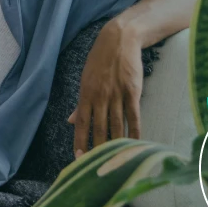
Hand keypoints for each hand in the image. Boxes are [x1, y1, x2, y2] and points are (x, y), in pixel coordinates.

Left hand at [68, 21, 143, 157]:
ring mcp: (116, 94)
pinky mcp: (132, 91)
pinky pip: (134, 116)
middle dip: (97, 148)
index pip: (82, 123)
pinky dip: (134, 131)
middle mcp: (100, 97)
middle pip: (98, 128)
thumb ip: (81, 103)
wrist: (119, 40)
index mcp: (86, 94)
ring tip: (116, 161)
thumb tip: (72, 121)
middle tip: (98, 167)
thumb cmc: (101, 60)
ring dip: (116, 144)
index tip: (78, 158)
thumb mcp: (85, 79)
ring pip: (116, 125)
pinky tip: (135, 144)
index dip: (80, 141)